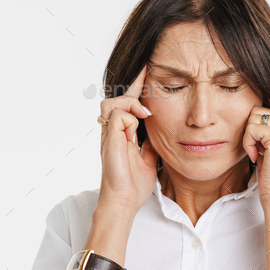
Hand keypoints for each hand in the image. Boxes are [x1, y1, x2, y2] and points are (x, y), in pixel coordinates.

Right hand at [98, 64, 158, 216]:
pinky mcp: (109, 138)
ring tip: (147, 114)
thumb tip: (160, 131)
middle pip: (117, 98)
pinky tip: (140, 128)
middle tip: (148, 71)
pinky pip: (117, 115)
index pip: (128, 105)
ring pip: (113, 102)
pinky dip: (131, 118)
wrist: (125, 201)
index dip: (136, 88)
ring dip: (131, 103)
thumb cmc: (134, 184)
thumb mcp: (149, 158)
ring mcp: (109, 134)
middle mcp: (112, 131)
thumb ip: (151, 142)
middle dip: (133, 83)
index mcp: (122, 135)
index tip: (147, 69)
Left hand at [242, 106, 269, 202]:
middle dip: (251, 131)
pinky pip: (250, 129)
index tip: (260, 144)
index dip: (255, 125)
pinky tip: (257, 157)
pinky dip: (248, 144)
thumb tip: (251, 105)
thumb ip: (267, 123)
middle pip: (256, 110)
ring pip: (252, 118)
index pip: (264, 105)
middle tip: (259, 150)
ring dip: (249, 138)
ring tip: (259, 153)